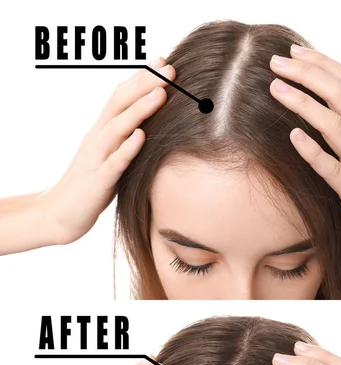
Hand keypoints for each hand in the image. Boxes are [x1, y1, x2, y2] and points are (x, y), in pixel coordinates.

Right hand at [40, 57, 174, 244]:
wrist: (59, 215)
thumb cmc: (89, 186)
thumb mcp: (108, 158)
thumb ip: (124, 142)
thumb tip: (149, 128)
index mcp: (101, 132)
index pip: (120, 97)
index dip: (141, 79)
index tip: (164, 63)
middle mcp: (97, 139)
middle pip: (119, 103)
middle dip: (145, 84)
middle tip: (171, 69)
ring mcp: (96, 159)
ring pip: (117, 128)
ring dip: (139, 109)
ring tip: (161, 93)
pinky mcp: (98, 182)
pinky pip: (113, 163)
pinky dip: (127, 148)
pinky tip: (141, 136)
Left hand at [269, 46, 340, 259]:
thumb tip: (330, 103)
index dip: (321, 63)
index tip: (294, 52)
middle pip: (340, 94)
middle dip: (307, 74)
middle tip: (276, 63)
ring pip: (334, 125)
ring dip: (303, 103)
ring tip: (276, 89)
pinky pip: (332, 168)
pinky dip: (312, 150)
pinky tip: (293, 136)